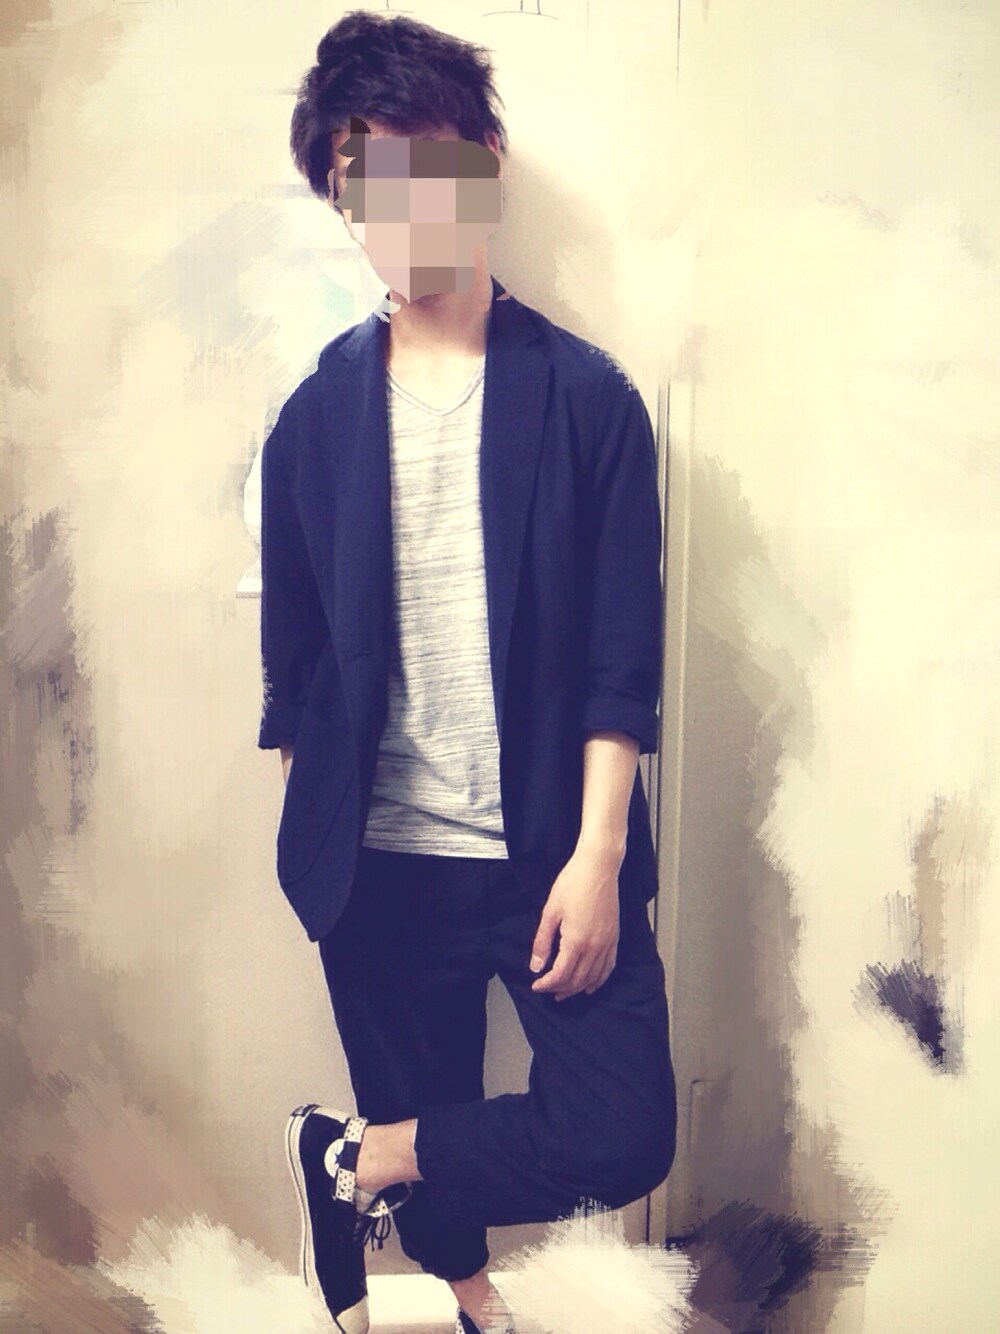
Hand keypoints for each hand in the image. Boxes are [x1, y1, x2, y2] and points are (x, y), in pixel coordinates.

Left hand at [529, 843, 622, 1000]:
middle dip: (561, 989)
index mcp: (576, 941)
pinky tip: (592, 984)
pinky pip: (609, 966)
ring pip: (594, 977)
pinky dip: (600, 979)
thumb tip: (536, 966)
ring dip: (579, 988)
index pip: (561, 975)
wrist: (598, 867)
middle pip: (578, 980)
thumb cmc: (573, 884)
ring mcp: (607, 943)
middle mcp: (594, 947)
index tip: (536, 986)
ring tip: (566, 993)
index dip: (547, 985)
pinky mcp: (614, 937)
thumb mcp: (550, 912)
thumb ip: (543, 942)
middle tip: (548, 992)